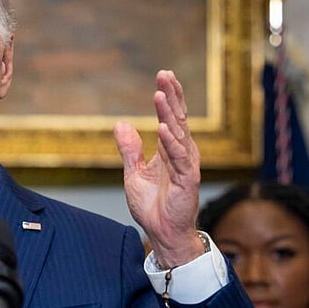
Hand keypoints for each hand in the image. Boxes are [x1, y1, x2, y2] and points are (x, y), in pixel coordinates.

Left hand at [114, 70, 202, 267]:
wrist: (162, 232)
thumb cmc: (152, 205)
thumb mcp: (134, 173)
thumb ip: (130, 149)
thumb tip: (121, 124)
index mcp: (171, 149)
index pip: (172, 117)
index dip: (168, 97)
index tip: (163, 76)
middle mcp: (182, 153)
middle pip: (178, 118)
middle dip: (172, 96)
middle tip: (165, 75)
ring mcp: (186, 166)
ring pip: (179, 134)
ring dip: (169, 114)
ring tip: (160, 95)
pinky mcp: (187, 181)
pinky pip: (180, 159)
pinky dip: (172, 143)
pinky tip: (165, 128)